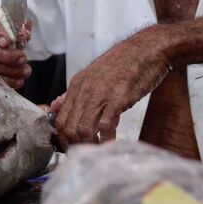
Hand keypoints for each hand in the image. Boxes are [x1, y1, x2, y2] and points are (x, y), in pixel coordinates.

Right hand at [0, 6, 32, 88]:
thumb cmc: (5, 28)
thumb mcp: (13, 22)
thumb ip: (19, 26)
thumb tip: (24, 34)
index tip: (8, 42)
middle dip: (6, 55)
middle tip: (23, 58)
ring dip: (9, 70)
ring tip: (25, 71)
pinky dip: (5, 80)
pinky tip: (18, 81)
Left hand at [53, 26, 170, 147]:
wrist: (147, 49)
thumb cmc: (124, 64)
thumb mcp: (93, 76)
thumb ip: (74, 92)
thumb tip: (55, 105)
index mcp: (77, 85)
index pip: (60, 119)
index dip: (64, 139)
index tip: (73, 149)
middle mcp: (84, 90)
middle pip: (69, 128)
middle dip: (76, 146)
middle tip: (86, 154)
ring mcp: (100, 94)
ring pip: (84, 129)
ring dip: (90, 145)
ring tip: (99, 150)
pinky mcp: (117, 99)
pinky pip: (105, 126)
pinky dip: (107, 140)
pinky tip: (112, 143)